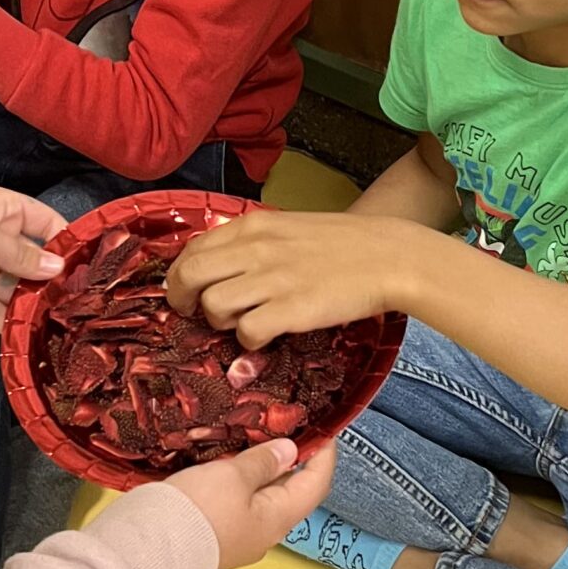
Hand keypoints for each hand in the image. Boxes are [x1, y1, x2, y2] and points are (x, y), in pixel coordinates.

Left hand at [0, 183, 65, 332]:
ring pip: (17, 290)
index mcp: (6, 212)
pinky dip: (9, 322)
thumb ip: (22, 255)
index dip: (65, 242)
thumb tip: (56, 268)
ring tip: (56, 322)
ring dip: (32, 305)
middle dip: (52, 281)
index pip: (47, 224)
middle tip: (75, 302)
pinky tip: (27, 334)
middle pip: (34, 262)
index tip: (86, 264)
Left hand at [165, 209, 426, 348]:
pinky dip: (249, 342)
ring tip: (240, 323)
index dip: (179, 275)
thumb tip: (219, 267)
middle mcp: (256, 250)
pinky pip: (246, 332)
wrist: (388, 256)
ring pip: (212, 305)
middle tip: (193, 314)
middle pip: (189, 276)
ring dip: (219, 322)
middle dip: (182, 300)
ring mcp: (273, 280)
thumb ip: (251, 243)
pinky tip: (266, 337)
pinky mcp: (291, 310)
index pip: (192, 249)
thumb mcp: (287, 229)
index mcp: (253, 227)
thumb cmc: (341, 245)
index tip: (185, 290)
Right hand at [165, 439, 334, 568]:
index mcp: (278, 519)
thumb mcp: (232, 476)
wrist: (147, 551)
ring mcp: (239, 538)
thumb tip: (289, 452)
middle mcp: (264, 533)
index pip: (316, 484)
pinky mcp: (215, 537)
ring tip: (256, 440)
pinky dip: (241, 483)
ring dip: (263, 471)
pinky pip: (238, 506)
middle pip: (290, 493)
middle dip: (292, 461)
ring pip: (261, 499)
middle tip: (286, 427)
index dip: (324, 455)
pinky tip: (227, 466)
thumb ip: (263, 462)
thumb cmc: (197, 511)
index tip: (324, 430)